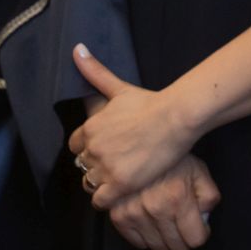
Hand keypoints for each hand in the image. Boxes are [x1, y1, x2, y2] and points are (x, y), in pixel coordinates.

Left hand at [69, 43, 196, 207]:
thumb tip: (77, 48)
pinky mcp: (120, 184)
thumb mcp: (118, 87)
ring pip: (90, 183)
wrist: (174, 118)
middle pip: (83, 165)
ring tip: (119, 177)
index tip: (105, 147)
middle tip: (116, 162)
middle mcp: (93, 149)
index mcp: (90, 127)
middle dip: (96, 165)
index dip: (88, 147)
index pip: (75, 146)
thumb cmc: (149, 102)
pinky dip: (106, 199)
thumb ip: (94, 71)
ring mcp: (106, 168)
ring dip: (101, 182)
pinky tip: (119, 191)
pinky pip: (99, 201)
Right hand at [108, 154, 221, 249]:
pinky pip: (136, 241)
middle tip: (182, 222)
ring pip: (156, 246)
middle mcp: (155, 208)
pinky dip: (145, 235)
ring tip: (165, 218)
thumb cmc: (172, 155)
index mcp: (178, 198)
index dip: (200, 233)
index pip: (195, 239)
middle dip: (183, 237)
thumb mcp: (199, 170)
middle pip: (176, 246)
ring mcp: (134, 213)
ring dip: (164, 237)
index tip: (198, 226)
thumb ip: (208, 196)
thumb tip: (204, 216)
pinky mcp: (118, 214)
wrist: (140, 139)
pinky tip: (150, 219)